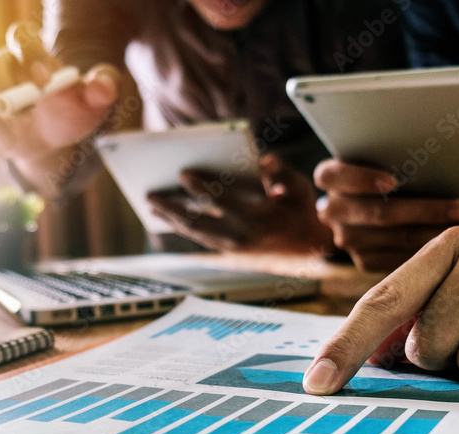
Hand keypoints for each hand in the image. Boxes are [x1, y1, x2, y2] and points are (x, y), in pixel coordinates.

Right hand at [0, 23, 121, 191]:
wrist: (51, 142)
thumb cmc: (71, 114)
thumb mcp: (93, 103)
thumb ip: (103, 89)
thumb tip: (103, 87)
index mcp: (31, 54)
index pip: (22, 37)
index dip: (30, 55)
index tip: (45, 83)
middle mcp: (0, 66)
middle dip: (4, 91)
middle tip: (21, 119)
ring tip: (10, 144)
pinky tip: (5, 151)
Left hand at [145, 154, 334, 254]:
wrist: (307, 245)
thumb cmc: (300, 208)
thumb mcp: (298, 186)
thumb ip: (279, 171)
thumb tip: (264, 159)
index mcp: (259, 217)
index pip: (224, 200)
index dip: (202, 186)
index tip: (183, 174)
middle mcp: (242, 235)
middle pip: (198, 221)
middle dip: (173, 207)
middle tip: (151, 194)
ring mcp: (233, 246)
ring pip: (194, 232)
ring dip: (171, 218)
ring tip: (153, 205)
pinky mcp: (228, 250)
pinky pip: (198, 237)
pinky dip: (181, 226)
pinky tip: (168, 215)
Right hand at [313, 159, 458, 271]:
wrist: (366, 203)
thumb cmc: (385, 167)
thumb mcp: (380, 154)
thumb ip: (395, 152)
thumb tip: (447, 150)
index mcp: (329, 177)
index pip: (334, 176)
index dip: (362, 179)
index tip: (393, 181)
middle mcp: (332, 211)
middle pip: (378, 213)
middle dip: (426, 210)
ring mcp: (346, 239)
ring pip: (397, 238)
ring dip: (439, 233)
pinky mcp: (363, 260)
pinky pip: (401, 259)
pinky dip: (432, 251)